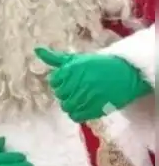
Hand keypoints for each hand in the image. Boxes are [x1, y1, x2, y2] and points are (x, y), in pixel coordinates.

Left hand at [36, 48, 151, 121]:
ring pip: (66, 106)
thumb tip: (37, 49)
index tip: (73, 79)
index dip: (62, 82)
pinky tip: (85, 106)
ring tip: (83, 97)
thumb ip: (55, 58)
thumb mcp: (77, 59)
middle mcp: (78, 82)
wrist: (128, 73)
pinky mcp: (95, 107)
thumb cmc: (99, 65)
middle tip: (80, 88)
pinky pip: (76, 116)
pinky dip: (78, 113)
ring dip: (72, 103)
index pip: (54, 81)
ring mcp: (86, 95)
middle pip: (60, 94)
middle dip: (67, 92)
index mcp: (72, 68)